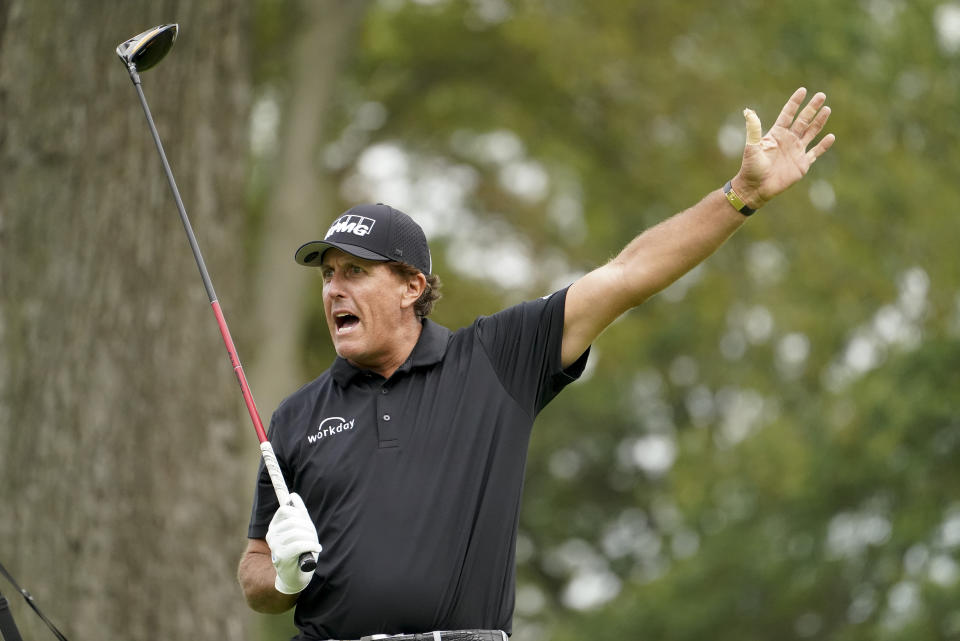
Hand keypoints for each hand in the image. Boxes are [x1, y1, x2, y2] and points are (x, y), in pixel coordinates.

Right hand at [265, 493, 321, 594]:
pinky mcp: (281, 557)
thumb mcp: (300, 529)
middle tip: (313, 536)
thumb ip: (298, 513)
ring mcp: (275, 546)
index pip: (285, 509)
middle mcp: (271, 535)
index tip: (305, 523)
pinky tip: (316, 549)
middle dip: (308, 528)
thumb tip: (293, 495)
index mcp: (274, 526)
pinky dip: (312, 546)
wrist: (295, 577)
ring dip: (311, 539)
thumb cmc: (299, 551)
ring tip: (314, 545)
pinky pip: (300, 545)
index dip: (298, 513)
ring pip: (298, 533)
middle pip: (293, 521)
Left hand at [732, 87, 835, 209]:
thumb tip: (749, 112)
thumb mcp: (751, 148)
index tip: (802, 90)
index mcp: (776, 134)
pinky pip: (815, 152)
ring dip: (819, 121)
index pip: (788, 114)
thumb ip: (753, 131)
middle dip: (812, 108)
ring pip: (811, 132)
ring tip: (827, 109)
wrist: (756, 188)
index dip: (795, 103)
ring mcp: (796, 151)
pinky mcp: (802, 164)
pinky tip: (831, 136)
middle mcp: (788, 140)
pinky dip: (823, 145)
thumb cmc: (751, 168)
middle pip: (803, 120)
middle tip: (821, 95)